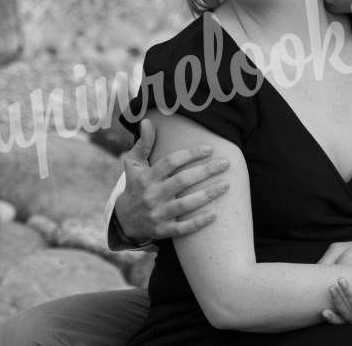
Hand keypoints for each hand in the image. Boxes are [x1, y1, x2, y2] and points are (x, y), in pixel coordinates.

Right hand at [114, 119, 230, 240]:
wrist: (124, 220)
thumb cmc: (135, 186)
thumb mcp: (134, 164)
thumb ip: (143, 143)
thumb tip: (147, 121)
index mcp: (146, 177)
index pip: (170, 162)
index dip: (191, 154)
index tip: (210, 148)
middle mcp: (152, 195)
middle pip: (182, 181)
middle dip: (205, 171)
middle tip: (226, 163)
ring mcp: (157, 215)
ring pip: (185, 205)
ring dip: (207, 195)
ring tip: (226, 185)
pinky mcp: (163, 231)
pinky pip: (183, 228)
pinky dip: (198, 223)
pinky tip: (215, 215)